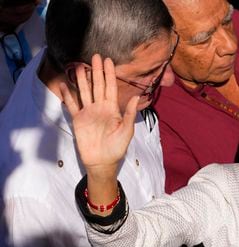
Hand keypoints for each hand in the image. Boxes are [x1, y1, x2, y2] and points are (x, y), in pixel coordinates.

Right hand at [61, 54, 137, 179]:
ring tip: (80, 65)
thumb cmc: (117, 147)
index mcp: (112, 109)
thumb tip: (136, 96)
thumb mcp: (127, 130)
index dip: (110, 74)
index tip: (108, 61)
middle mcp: (100, 107)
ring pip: (85, 92)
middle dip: (97, 71)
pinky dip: (69, 95)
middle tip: (95, 56)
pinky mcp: (78, 120)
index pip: (111, 87)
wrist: (103, 161)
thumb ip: (129, 113)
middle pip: (97, 85)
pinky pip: (72, 105)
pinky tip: (66, 84)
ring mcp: (88, 112)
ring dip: (82, 79)